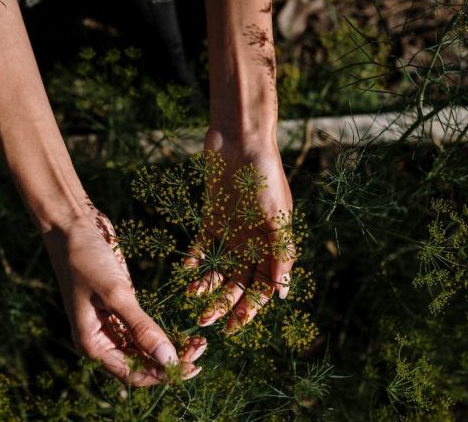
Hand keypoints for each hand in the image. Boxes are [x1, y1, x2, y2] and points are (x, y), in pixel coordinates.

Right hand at [44, 208, 204, 385]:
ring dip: (168, 348)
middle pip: (139, 363)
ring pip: (143, 348)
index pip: (132, 373)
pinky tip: (182, 332)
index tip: (191, 367)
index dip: (162, 374)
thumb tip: (168, 360)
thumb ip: (142, 328)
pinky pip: (142, 329)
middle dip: (169, 361)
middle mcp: (100, 339)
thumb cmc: (85, 259)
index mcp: (92, 344)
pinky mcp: (119, 307)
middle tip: (200, 349)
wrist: (71, 225)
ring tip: (198, 342)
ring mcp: (109, 323)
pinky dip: (161, 333)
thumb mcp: (116, 294)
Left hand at [185, 130, 294, 332]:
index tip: (235, 327)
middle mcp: (253, 243)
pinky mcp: (212, 219)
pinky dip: (194, 261)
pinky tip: (185, 274)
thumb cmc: (265, 176)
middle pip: (240, 283)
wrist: (241, 140)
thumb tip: (282, 294)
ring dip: (208, 287)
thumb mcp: (276, 216)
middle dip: (225, 304)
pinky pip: (202, 247)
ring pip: (219, 269)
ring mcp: (232, 232)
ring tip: (193, 299)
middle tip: (206, 321)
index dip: (251, 309)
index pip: (263, 287)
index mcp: (273, 245)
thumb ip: (280, 254)